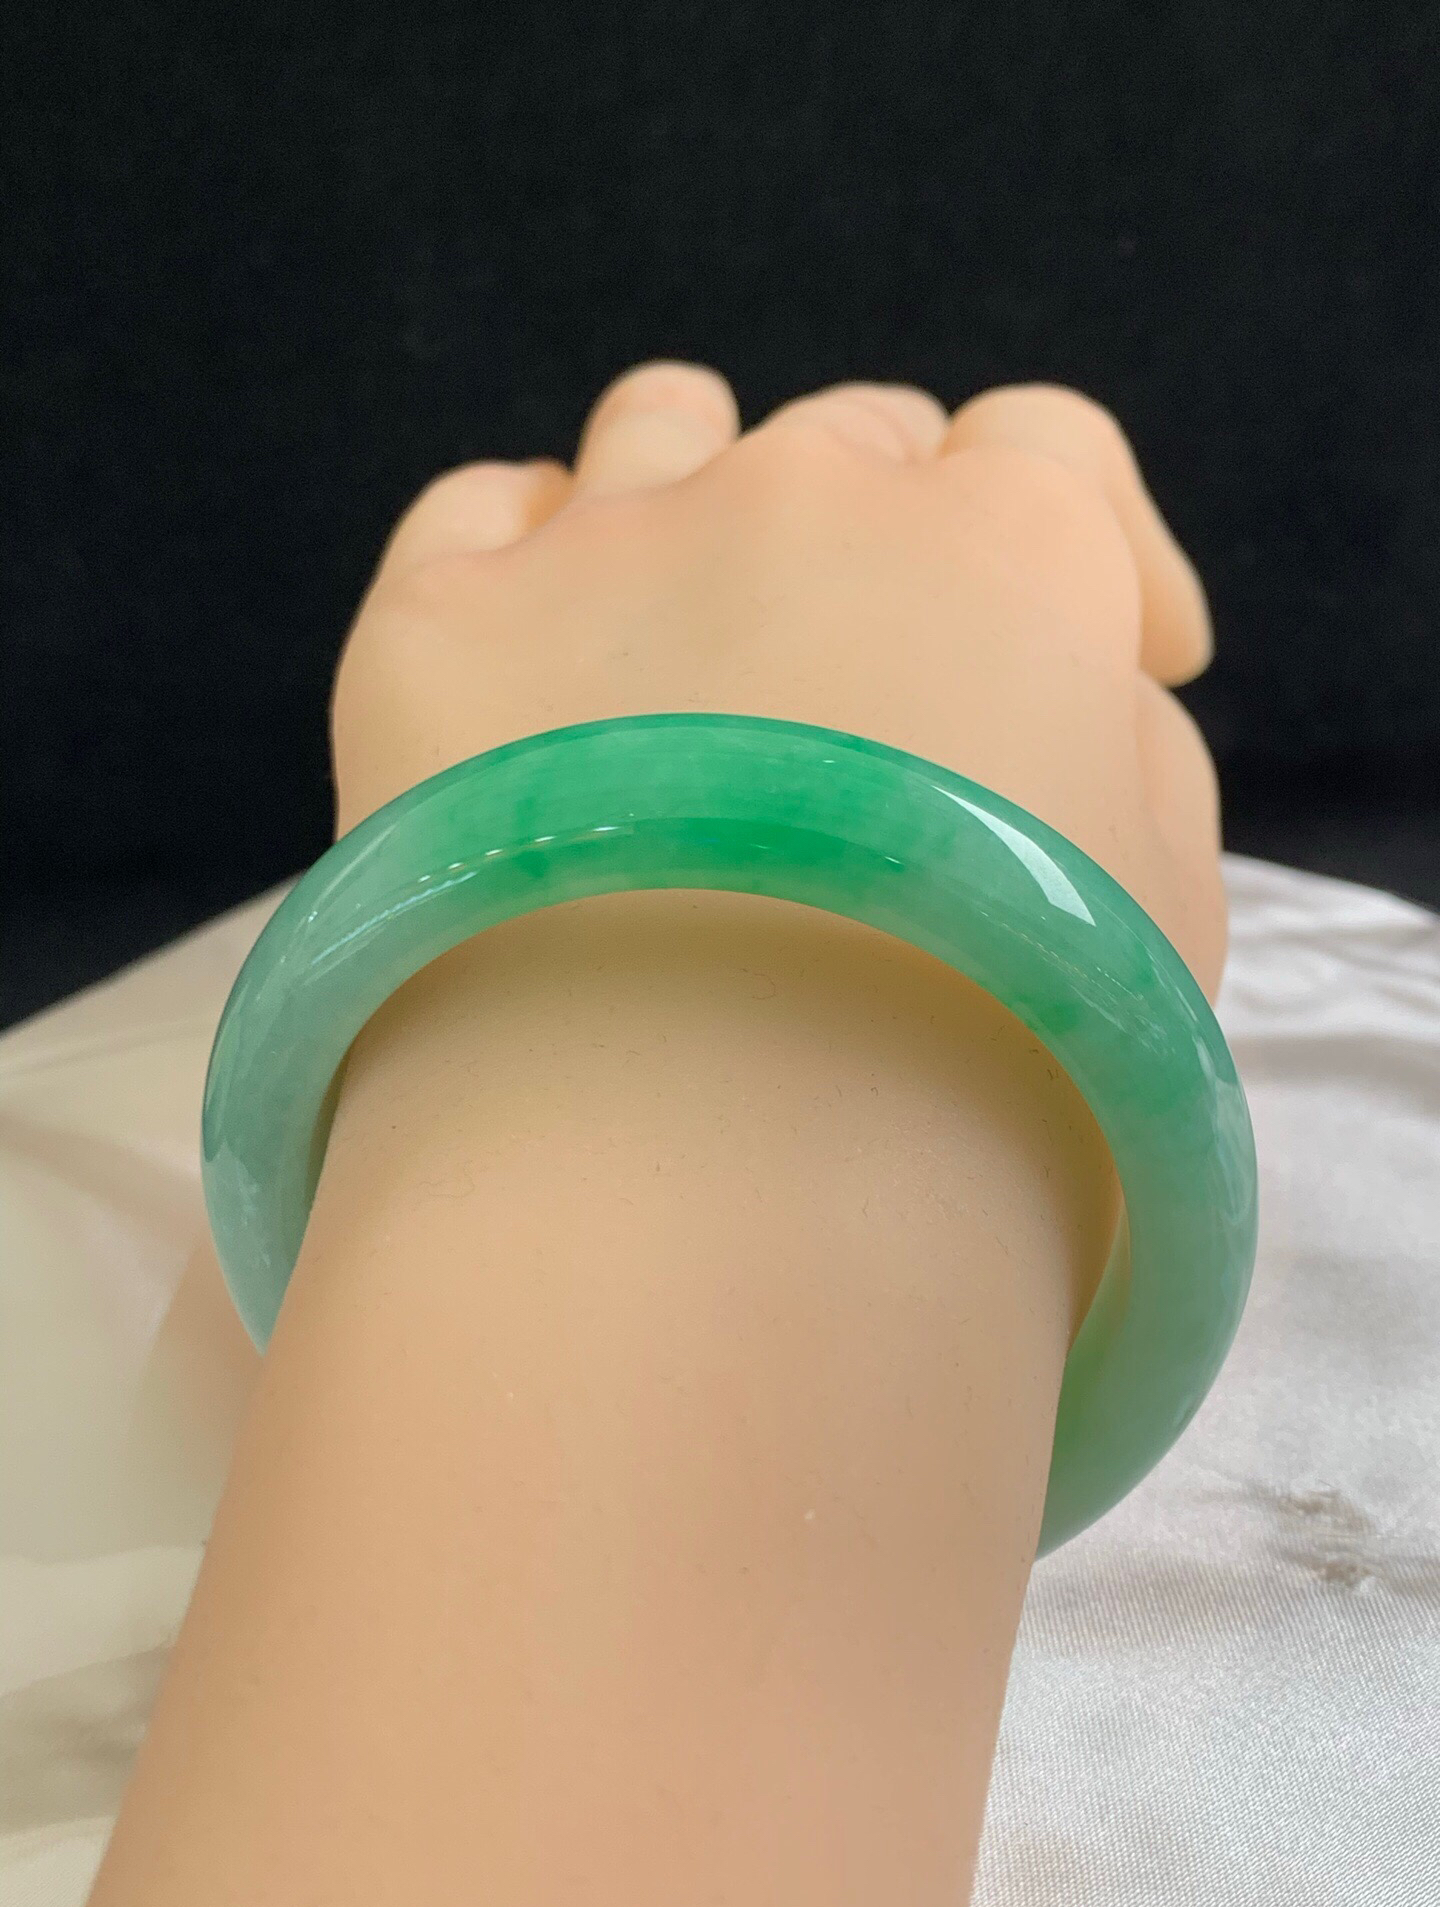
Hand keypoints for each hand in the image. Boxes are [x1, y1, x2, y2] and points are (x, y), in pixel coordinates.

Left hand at [333, 363, 1224, 994]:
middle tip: (884, 694)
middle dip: (897, 546)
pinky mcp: (426, 627)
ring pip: (661, 429)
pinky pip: (476, 509)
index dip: (1100, 545)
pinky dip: (522, 555)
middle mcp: (797, 491)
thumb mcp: (1171, 911)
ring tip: (697, 645)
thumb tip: (1073, 685)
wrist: (705, 1194)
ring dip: (704, 503)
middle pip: (856, 444)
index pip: (1055, 452)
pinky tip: (543, 663)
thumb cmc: (988, 1070)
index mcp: (1005, 544)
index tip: (1109, 654)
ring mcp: (598, 545)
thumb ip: (1135, 747)